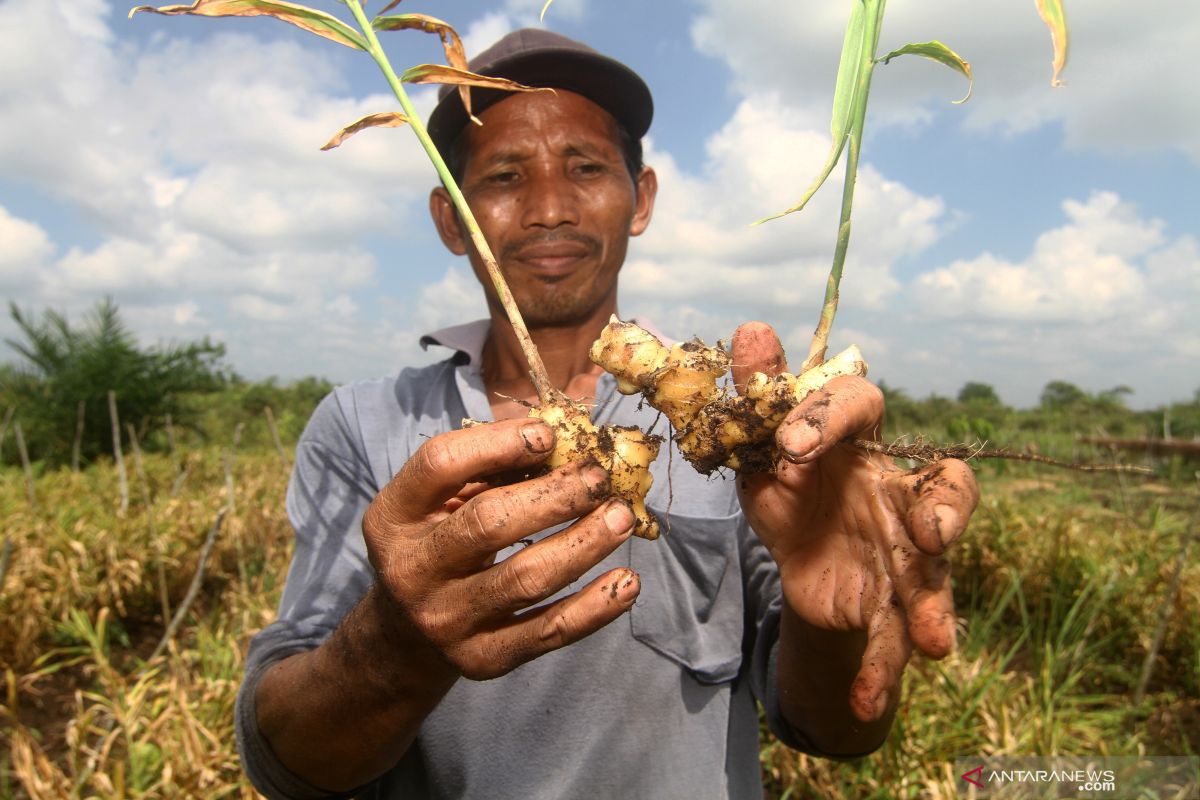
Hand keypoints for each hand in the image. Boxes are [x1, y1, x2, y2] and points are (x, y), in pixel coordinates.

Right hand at [361, 418, 639, 680]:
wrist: (405, 637)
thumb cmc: (439, 543)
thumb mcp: (440, 503)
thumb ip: (488, 468)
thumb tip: (566, 441)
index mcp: (393, 515)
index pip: (440, 464)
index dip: (498, 443)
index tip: (548, 436)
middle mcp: (411, 569)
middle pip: (488, 523)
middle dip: (555, 495)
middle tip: (600, 478)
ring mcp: (445, 620)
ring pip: (526, 578)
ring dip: (584, 543)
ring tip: (621, 518)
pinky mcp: (481, 659)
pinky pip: (548, 631)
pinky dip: (595, 606)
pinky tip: (627, 581)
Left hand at [730, 323, 978, 722]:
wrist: (802, 561)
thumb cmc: (789, 489)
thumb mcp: (758, 450)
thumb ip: (756, 396)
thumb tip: (751, 329)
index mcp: (856, 442)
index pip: (862, 405)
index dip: (829, 415)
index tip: (790, 442)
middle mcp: (896, 491)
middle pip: (944, 490)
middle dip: (947, 510)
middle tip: (930, 532)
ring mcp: (906, 552)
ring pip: (937, 574)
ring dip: (938, 606)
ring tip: (936, 643)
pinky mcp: (895, 605)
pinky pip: (895, 640)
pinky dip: (880, 673)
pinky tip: (864, 702)